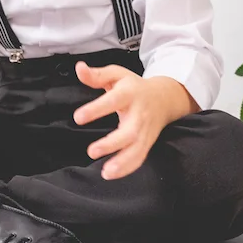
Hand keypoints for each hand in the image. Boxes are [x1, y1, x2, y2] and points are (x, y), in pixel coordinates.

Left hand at [72, 62, 194, 179]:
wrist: (164, 97)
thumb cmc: (135, 86)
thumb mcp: (117, 74)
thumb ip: (96, 74)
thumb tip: (79, 68)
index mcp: (130, 93)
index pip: (113, 100)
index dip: (96, 109)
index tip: (78, 117)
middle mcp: (139, 114)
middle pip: (129, 131)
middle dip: (112, 143)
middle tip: (92, 151)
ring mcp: (145, 130)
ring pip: (137, 149)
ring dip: (122, 162)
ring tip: (106, 171)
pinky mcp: (148, 142)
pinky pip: (140, 157)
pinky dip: (128, 168)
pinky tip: (111, 174)